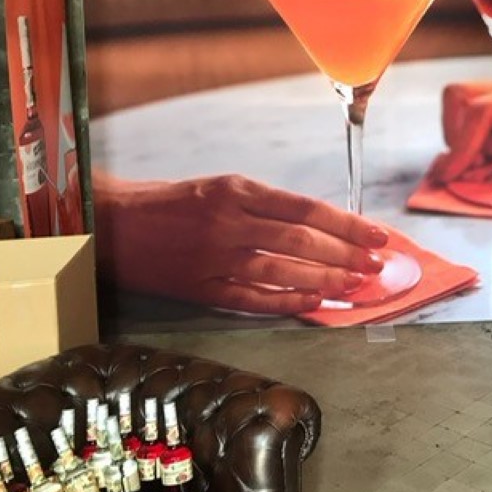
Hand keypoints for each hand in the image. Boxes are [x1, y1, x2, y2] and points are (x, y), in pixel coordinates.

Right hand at [92, 170, 386, 314]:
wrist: (114, 223)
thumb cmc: (174, 203)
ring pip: (284, 270)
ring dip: (326, 280)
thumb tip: (322, 226)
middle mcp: (230, 222)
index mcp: (237, 191)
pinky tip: (315, 303)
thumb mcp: (221, 188)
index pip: (307, 209)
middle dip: (346, 254)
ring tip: (357, 285)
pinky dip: (287, 301)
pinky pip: (254, 299)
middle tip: (377, 265)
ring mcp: (216, 258)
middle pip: (302, 240)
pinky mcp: (202, 288)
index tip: (377, 235)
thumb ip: (266, 206)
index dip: (347, 224)